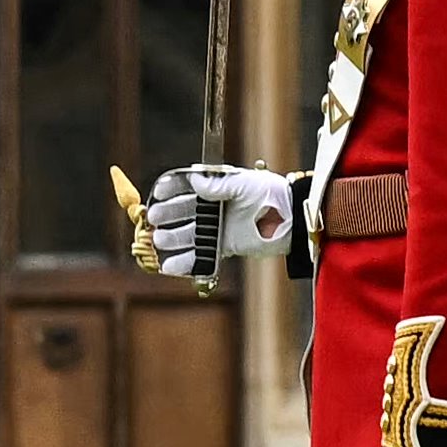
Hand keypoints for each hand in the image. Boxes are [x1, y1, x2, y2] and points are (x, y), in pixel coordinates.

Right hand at [134, 165, 295, 277]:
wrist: (292, 219)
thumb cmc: (271, 194)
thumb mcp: (245, 184)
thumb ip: (219, 185)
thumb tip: (195, 181)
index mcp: (217, 188)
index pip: (188, 187)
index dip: (172, 189)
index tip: (159, 192)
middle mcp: (213, 208)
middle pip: (183, 211)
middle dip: (167, 215)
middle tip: (154, 219)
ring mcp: (217, 228)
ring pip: (188, 234)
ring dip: (173, 238)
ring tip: (160, 240)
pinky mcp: (224, 246)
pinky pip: (201, 255)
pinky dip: (186, 262)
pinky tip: (170, 265)